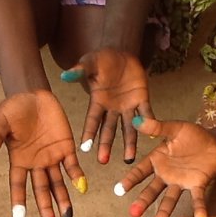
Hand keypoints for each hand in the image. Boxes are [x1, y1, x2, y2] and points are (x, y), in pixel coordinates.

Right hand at [0, 90, 85, 216]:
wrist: (32, 94)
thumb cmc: (12, 108)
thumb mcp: (0, 121)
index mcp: (18, 160)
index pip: (17, 184)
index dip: (18, 201)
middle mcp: (35, 163)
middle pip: (41, 189)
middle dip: (45, 206)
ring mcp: (52, 157)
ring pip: (58, 182)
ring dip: (62, 198)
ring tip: (67, 216)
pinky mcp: (66, 147)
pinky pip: (72, 165)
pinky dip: (77, 176)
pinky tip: (81, 187)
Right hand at [61, 48, 152, 164]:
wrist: (122, 54)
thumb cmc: (102, 60)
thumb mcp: (90, 62)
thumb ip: (79, 71)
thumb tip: (64, 76)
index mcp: (98, 102)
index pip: (92, 121)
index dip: (89, 134)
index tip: (84, 149)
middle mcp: (112, 109)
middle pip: (108, 130)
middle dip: (106, 145)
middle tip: (103, 161)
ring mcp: (127, 107)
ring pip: (128, 128)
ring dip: (129, 143)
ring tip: (130, 159)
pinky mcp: (142, 100)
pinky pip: (146, 112)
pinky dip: (150, 122)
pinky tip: (151, 134)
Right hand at [115, 117, 215, 216]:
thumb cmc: (193, 135)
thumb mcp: (175, 128)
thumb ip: (157, 127)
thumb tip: (136, 120)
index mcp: (158, 160)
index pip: (140, 172)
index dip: (130, 180)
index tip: (118, 191)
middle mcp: (166, 175)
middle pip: (152, 190)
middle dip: (143, 201)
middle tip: (133, 213)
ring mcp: (181, 182)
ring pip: (170, 199)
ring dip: (164, 212)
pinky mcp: (198, 184)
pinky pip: (197, 198)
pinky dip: (198, 208)